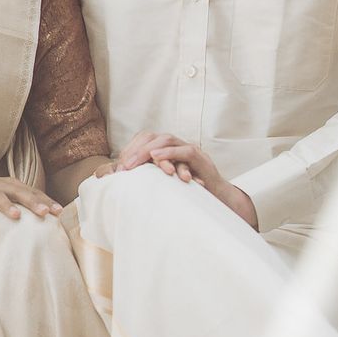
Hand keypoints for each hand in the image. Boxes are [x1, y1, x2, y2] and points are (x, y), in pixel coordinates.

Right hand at [0, 169, 61, 230]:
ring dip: (7, 206)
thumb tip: (40, 213)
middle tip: (47, 213)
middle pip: (18, 192)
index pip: (30, 191)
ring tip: (17, 216)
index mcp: (7, 185)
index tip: (59, 211)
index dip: (45, 200)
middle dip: (33, 202)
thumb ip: (17, 198)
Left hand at [111, 131, 258, 230]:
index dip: (131, 148)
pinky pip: (184, 151)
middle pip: (152, 136)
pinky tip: (157, 159)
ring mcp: (189, 149)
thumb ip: (147, 181)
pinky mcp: (200, 158)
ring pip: (167, 140)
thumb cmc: (189, 193)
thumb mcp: (164, 185)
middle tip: (124, 166)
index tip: (119, 165)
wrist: (218, 200)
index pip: (144, 139)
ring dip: (148, 150)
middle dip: (136, 149)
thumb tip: (121, 184)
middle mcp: (177, 145)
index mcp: (166, 149)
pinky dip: (169, 154)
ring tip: (134, 163)